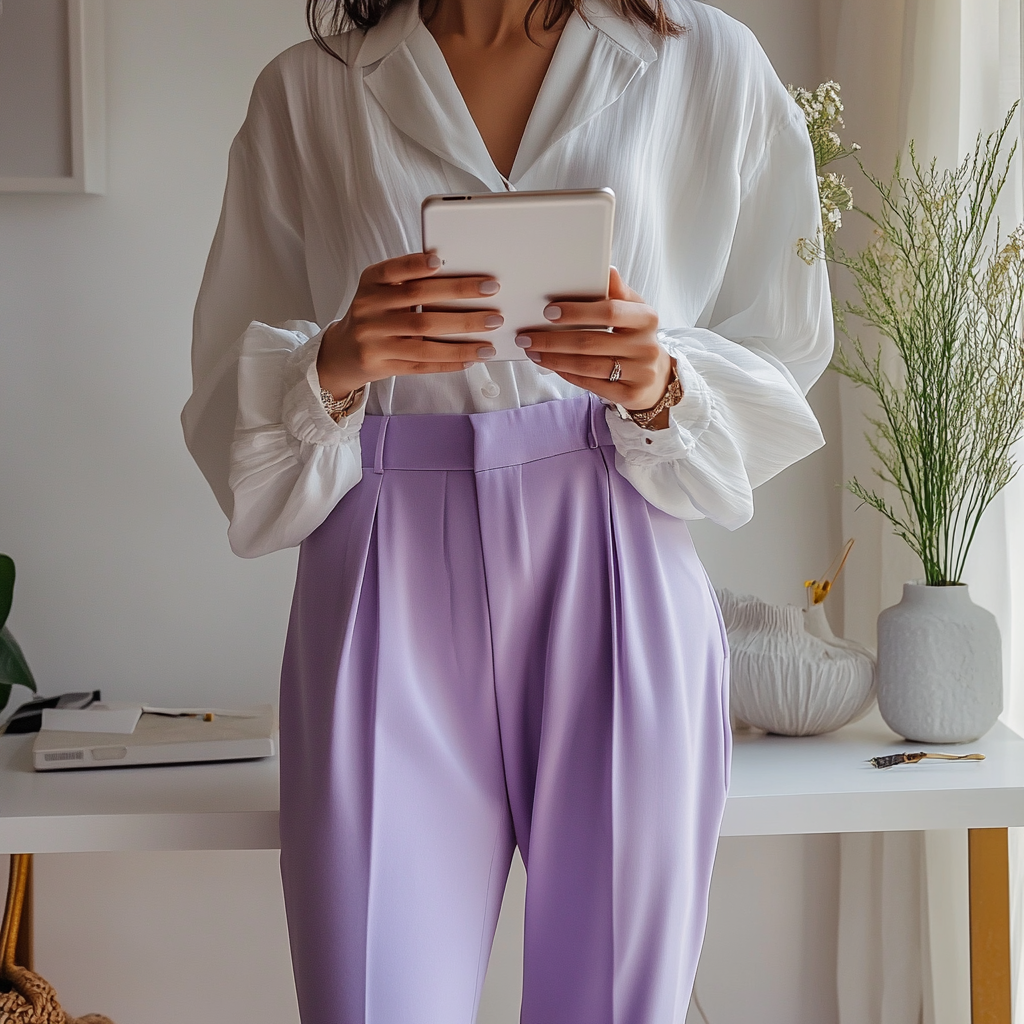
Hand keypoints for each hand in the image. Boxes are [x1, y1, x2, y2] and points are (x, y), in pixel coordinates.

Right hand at [317, 253, 502, 396]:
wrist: (342, 352)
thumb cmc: (375, 316)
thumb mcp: (381, 292)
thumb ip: (409, 283)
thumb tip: (461, 278)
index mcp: (370, 284)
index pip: (393, 270)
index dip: (415, 265)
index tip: (441, 260)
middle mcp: (368, 309)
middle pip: (417, 301)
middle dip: (458, 295)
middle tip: (492, 291)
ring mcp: (373, 340)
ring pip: (423, 337)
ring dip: (462, 336)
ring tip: (490, 333)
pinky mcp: (380, 365)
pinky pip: (421, 364)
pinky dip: (449, 360)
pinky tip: (472, 357)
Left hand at [514, 268, 673, 426]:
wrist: (657, 377)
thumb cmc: (636, 337)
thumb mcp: (633, 311)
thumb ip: (618, 293)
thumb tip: (608, 270)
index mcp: (646, 318)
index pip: (609, 311)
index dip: (577, 312)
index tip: (549, 311)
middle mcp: (646, 346)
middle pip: (591, 342)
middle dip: (553, 339)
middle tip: (527, 337)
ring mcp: (640, 372)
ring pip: (587, 366)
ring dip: (554, 359)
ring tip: (533, 351)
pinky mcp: (630, 394)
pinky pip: (590, 384)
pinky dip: (567, 374)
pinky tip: (551, 366)